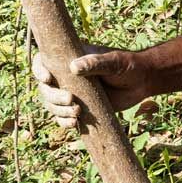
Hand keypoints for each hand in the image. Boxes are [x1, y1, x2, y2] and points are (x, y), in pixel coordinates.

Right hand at [32, 44, 156, 128]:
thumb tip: (74, 67)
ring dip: (59, 111)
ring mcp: (72, 93)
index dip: (39, 69)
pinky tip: (74, 124)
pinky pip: (64, 117)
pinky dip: (65, 122)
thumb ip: (96, 62)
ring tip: (76, 114)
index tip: (47, 78)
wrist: (143, 82)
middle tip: (71, 100)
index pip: (44, 62)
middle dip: (53, 96)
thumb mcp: (114, 61)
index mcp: (70, 58)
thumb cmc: (128, 65)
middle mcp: (66, 76)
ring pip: (53, 104)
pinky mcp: (80, 108)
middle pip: (46, 88)